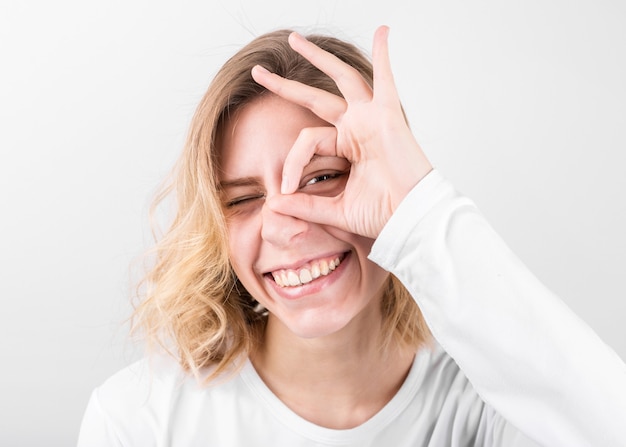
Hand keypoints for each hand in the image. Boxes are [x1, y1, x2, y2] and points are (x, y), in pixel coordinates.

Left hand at [251, 26, 431, 238]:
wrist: (411, 218)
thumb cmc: (383, 214)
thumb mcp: (335, 210)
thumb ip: (306, 206)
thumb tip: (273, 205)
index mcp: (346, 147)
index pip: (307, 140)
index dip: (292, 162)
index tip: (286, 189)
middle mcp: (357, 128)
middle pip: (316, 98)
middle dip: (287, 86)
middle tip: (260, 72)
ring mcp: (372, 118)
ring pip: (342, 79)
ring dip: (318, 58)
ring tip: (294, 39)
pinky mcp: (388, 115)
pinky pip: (386, 78)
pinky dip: (385, 54)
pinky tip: (383, 31)